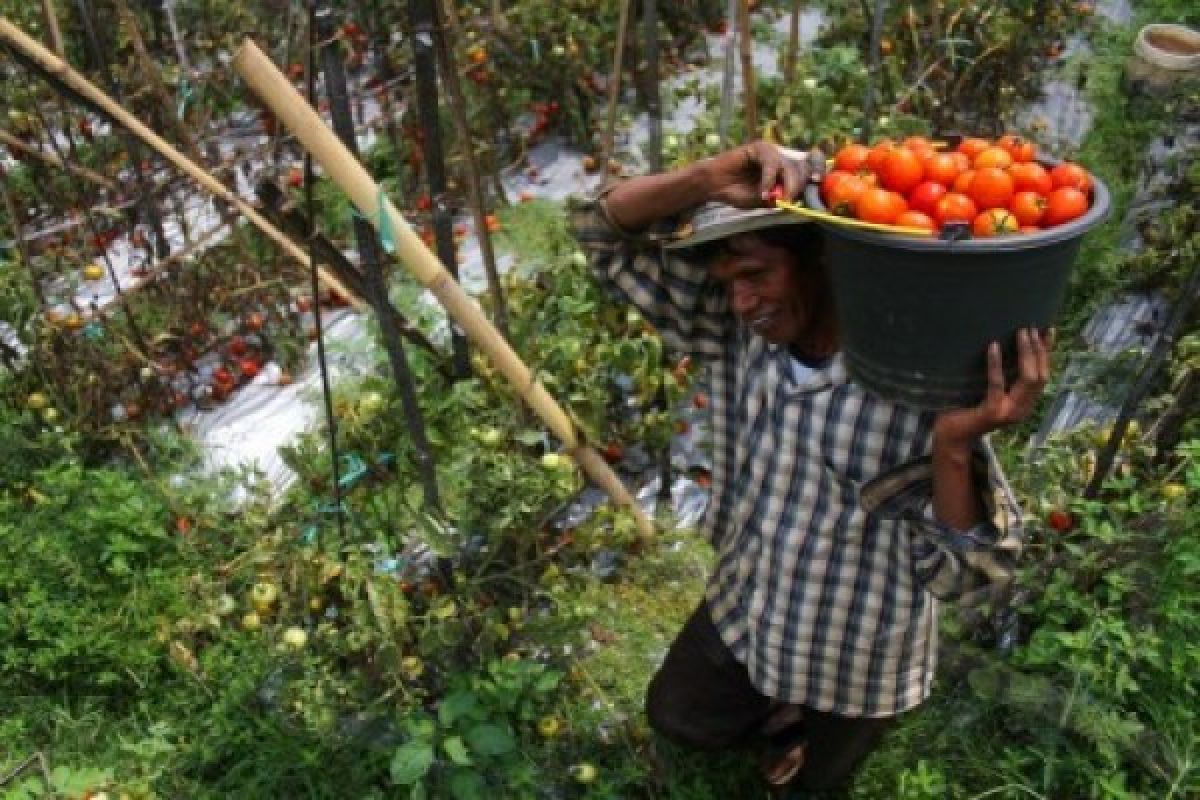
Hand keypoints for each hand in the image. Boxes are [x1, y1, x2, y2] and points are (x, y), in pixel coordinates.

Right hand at [705, 141, 821, 208]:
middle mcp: (782, 160)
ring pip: (789, 167)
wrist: (713, 186)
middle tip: (787, 201)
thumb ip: (778, 199)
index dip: (816, 171)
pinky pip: (771, 164)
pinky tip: (762, 191)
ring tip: (773, 199)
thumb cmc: (737, 193)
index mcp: (786, 171)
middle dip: (797, 187)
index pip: (809, 167)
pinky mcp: (759, 148)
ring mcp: (771, 152)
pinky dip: (768, 179)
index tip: (817, 181)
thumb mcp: (761, 201)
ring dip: (784, 185)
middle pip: (801, 169)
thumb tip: (795, 200)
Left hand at [934, 328, 1053, 449]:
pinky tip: (993, 346)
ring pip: (1027, 379)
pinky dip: (996, 364)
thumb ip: (1003, 376)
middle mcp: (1022, 410)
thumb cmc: (966, 408)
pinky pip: (997, 385)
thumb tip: (1003, 342)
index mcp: (1025, 404)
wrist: (951, 437)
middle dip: (1038, 350)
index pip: (1043, 374)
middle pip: (1040, 376)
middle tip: (1029, 327)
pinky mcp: (992, 413)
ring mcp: (1009, 413)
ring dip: (1026, 353)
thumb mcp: (990, 390)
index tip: (1047, 329)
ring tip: (1020, 332)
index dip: (1046, 352)